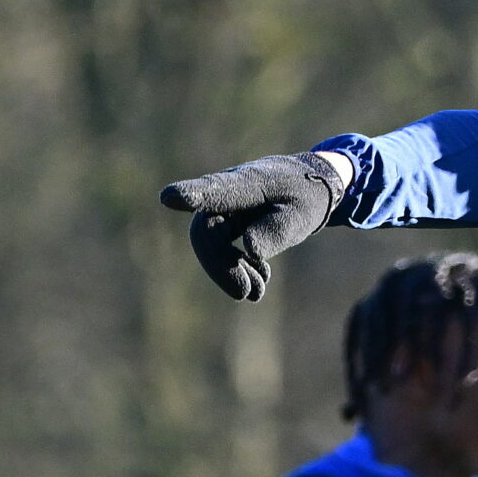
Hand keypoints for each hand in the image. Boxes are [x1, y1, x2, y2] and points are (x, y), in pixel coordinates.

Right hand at [159, 151, 346, 300]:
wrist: (308, 185)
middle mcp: (228, 191)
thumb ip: (276, 231)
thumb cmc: (306, 197)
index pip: (217, 189)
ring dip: (229, 271)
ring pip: (210, 243)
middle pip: (206, 229)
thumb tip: (250, 251)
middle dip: (221, 265)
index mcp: (248, 182)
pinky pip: (218, 248)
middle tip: (246, 294)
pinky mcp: (225, 221)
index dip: (193, 195)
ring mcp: (223, 206)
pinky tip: (260, 279)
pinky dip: (236, 269)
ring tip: (257, 292)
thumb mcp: (301, 216)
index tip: (169, 197)